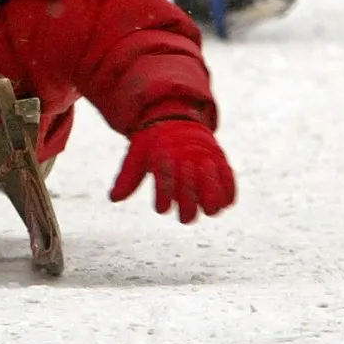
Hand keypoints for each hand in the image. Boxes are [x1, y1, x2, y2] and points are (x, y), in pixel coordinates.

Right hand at [109, 120, 235, 223]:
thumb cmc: (153, 143)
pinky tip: (216, 161)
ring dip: (209, 188)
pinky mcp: (220, 185)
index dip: (164, 185)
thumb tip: (114, 198)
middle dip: (188, 191)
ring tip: (204, 162)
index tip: (162, 156)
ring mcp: (204, 194)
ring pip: (212, 209)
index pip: (164, 206)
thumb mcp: (138, 155)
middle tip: (184, 162)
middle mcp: (184, 199)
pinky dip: (226, 181)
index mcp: (164, 196)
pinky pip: (229, 196)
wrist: (174, 127)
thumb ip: (128, 176)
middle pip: (189, 215)